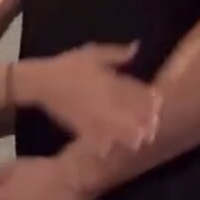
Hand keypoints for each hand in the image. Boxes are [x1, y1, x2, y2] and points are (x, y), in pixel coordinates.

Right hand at [27, 41, 161, 157]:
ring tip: (137, 143)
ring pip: (112, 126)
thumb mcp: (92, 53)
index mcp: (107, 79)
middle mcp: (102, 97)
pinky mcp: (77, 123)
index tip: (158, 102)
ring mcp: (90, 112)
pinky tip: (107, 152)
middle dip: (141, 120)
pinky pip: (91, 135)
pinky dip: (99, 144)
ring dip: (125, 135)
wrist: (41, 80)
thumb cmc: (67, 65)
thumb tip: (137, 47)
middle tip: (153, 129)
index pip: (132, 89)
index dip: (147, 97)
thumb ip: (116, 53)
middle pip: (126, 110)